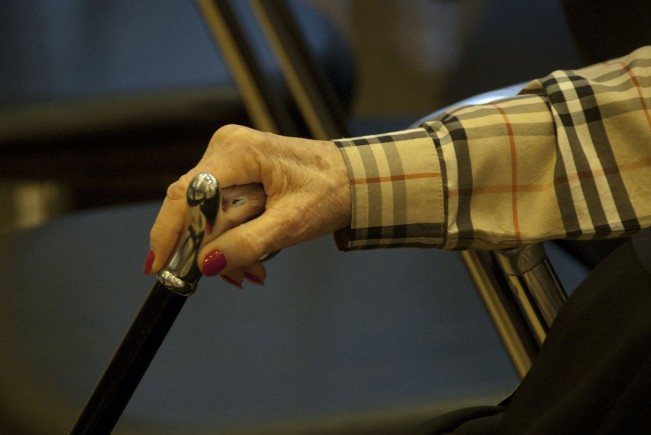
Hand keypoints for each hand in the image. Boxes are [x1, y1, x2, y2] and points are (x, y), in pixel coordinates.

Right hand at [146, 124, 350, 285]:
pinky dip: (230, 235)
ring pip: (203, 211)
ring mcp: (229, 155)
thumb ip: (248, 245)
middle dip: (207, 248)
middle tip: (233, 278)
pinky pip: (217, 207)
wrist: (352, 177)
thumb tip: (205, 264)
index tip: (160, 267)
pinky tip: (252, 257)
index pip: (187, 193)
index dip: (169, 232)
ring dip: (224, 247)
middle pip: (192, 205)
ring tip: (253, 271)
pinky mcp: (234, 168)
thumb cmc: (329, 192)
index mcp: (240, 151)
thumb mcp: (290, 225)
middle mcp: (227, 146)